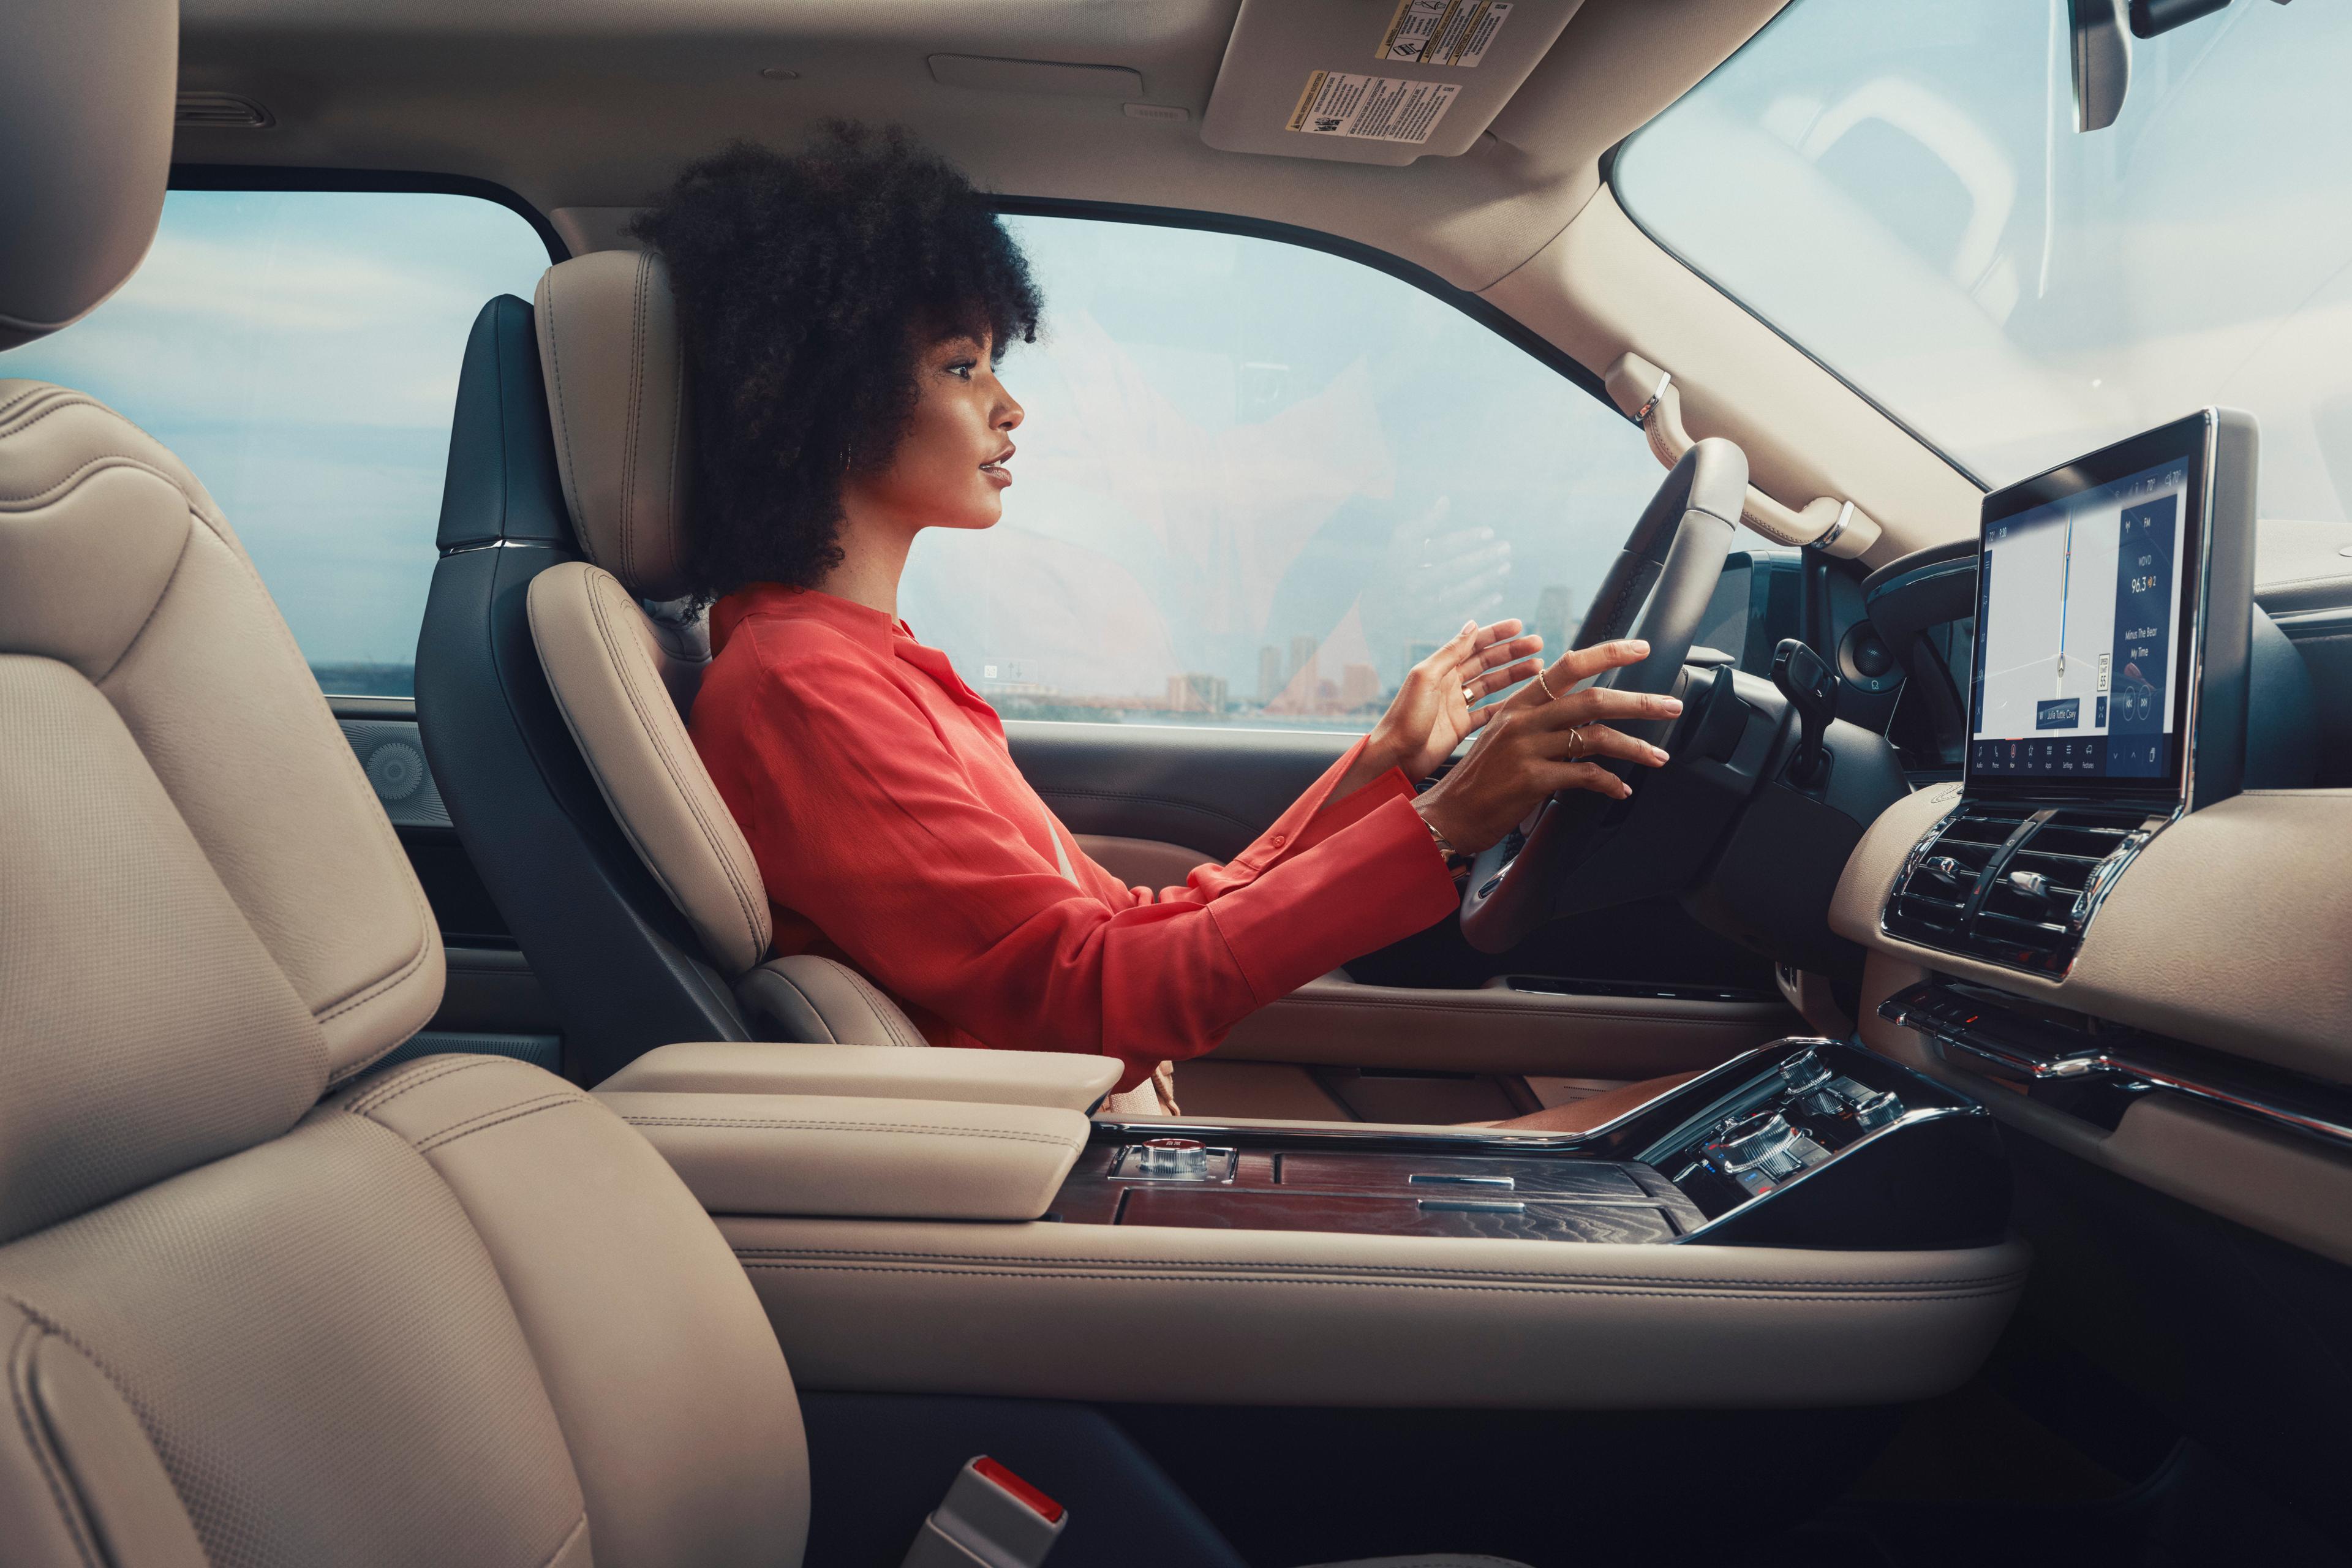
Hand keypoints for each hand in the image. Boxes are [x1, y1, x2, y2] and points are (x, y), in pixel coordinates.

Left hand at [1367, 617, 1546, 781]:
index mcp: (1439, 669)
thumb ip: (1449, 653)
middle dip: (1512, 652)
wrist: (1395, 757)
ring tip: (1538, 667)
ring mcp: (1457, 705)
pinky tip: (1525, 699)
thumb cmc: (1405, 717)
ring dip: (1514, 675)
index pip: (1472, 645)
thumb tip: (1471, 625)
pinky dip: (1507, 705)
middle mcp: (1449, 684)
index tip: (1520, 626)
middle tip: (1538, 645)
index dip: (1496, 634)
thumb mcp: (1426, 678)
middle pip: (1487, 662)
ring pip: (1491, 685)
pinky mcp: (1461, 727)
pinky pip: (1489, 712)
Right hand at [1413, 638, 1682, 854]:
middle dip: (1639, 702)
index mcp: (1519, 704)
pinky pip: (1584, 775)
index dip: (1608, 654)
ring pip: (1595, 736)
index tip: (1642, 649)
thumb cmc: (1481, 779)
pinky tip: (1621, 789)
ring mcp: (1526, 748)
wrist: (1449, 814)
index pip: (1568, 666)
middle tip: (1671, 706)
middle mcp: (1522, 720)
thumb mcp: (1505, 737)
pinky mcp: (1531, 779)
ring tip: (1659, 756)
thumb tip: (1587, 718)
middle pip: (1591, 699)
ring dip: (1635, 747)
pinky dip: (1609, 782)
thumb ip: (1541, 722)